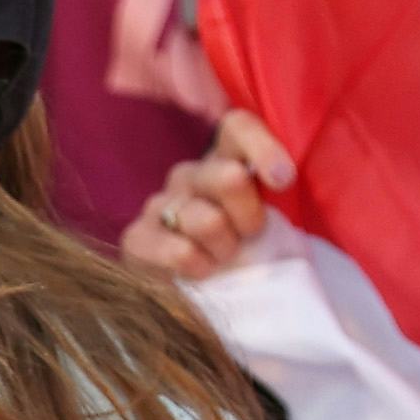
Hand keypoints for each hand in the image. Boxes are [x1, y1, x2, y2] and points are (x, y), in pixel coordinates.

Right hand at [123, 107, 297, 284]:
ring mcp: (159, 203)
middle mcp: (190, 174)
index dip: (262, 147)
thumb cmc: (252, 248)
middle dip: (250, 216)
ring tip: (223, 256)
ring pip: (208, 221)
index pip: (236, 127)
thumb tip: (283, 174)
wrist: (211, 293)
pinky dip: (199, 266)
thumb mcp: (277, 215)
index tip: (282, 180)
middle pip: (230, 178)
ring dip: (226, 247)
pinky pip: (179, 251)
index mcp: (225, 158)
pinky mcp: (136, 237)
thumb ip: (278, 186)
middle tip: (248, 236)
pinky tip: (201, 270)